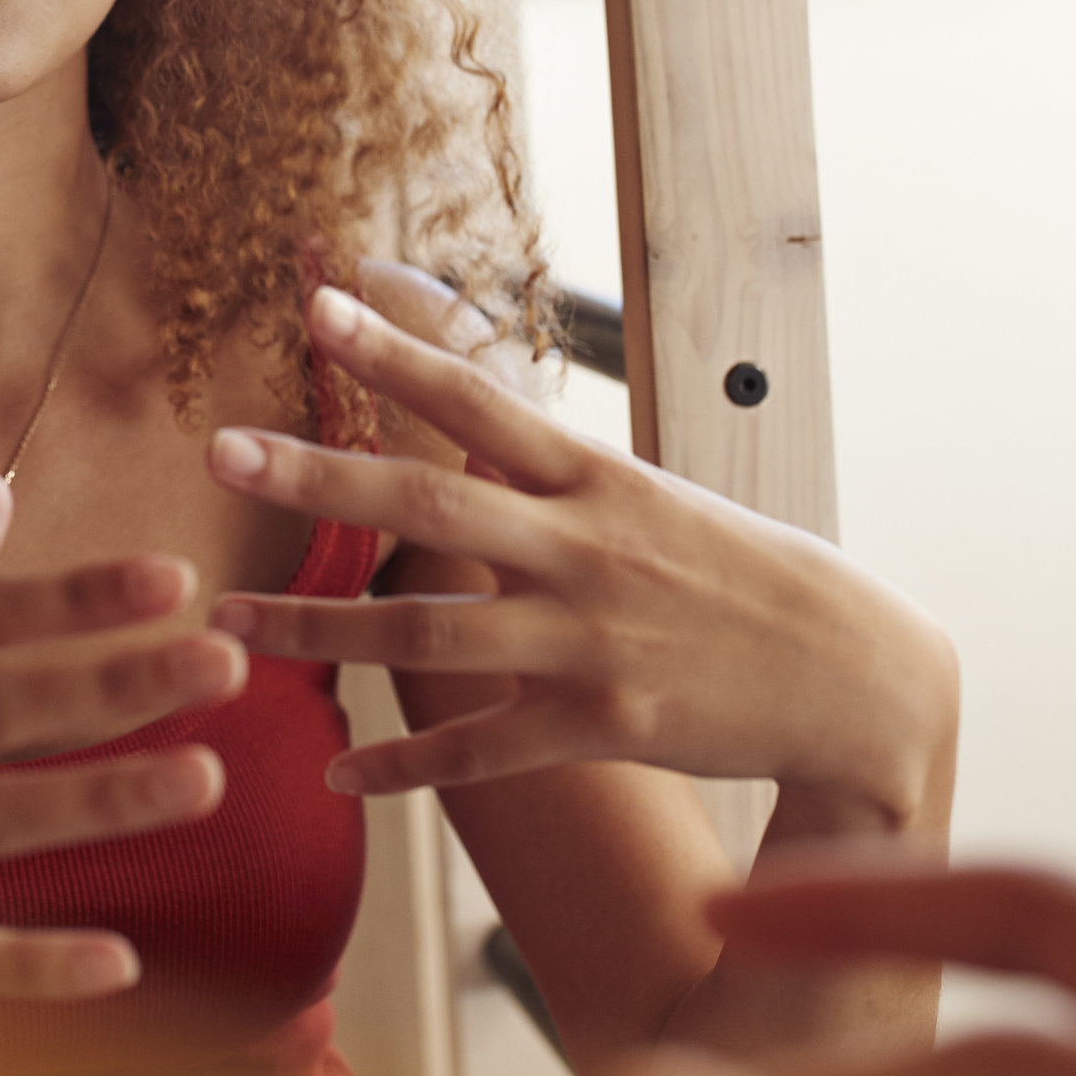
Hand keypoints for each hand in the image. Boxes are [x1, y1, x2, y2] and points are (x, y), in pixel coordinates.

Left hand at [205, 286, 953, 827]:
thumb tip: (463, 427)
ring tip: (225, 624)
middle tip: (221, 451)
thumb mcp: (652, 498)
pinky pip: (481, 748)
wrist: (854, 674)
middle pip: (429, 507)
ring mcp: (589, 640)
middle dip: (319, 479)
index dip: (395, 352)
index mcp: (597, 478)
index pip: (479, 398)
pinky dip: (405, 764)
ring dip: (317, 632)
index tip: (316, 302)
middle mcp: (584, 550)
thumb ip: (550, 474)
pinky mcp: (601, 724)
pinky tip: (338, 773)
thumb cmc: (738, 574)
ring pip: (427, 635)